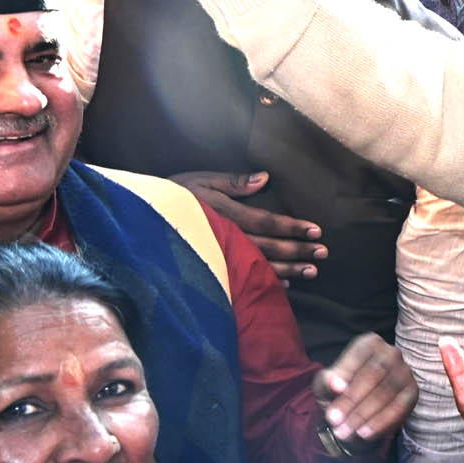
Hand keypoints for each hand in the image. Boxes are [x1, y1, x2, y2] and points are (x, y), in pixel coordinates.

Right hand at [172, 171, 324, 281]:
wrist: (141, 222)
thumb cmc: (175, 197)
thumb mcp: (200, 182)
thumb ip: (233, 182)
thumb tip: (265, 178)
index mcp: (225, 214)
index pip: (265, 222)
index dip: (291, 227)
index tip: (316, 230)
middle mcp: (224, 237)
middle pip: (267, 246)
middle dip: (297, 250)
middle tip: (323, 253)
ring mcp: (219, 256)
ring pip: (258, 265)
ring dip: (288, 269)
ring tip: (311, 272)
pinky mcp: (214, 269)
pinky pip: (243, 278)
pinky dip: (264, 281)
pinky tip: (284, 283)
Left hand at [317, 334, 416, 444]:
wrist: (359, 406)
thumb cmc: (340, 390)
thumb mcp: (326, 384)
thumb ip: (327, 381)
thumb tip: (336, 385)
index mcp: (369, 343)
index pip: (358, 356)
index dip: (346, 372)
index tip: (335, 391)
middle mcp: (391, 353)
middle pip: (373, 375)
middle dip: (352, 400)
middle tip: (334, 420)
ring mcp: (405, 372)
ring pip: (385, 394)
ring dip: (363, 415)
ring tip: (344, 432)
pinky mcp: (413, 392)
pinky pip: (398, 408)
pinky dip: (380, 423)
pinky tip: (364, 434)